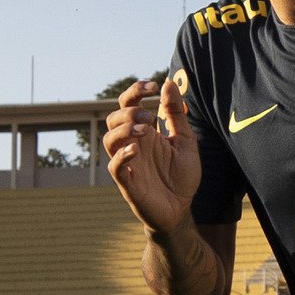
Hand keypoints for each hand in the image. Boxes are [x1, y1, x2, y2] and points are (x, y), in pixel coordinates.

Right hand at [105, 78, 202, 237]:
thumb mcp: (185, 141)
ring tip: (146, 131)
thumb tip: (168, 84)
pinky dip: (122, 156)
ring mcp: (128, 164)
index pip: (128, 104)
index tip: (153, 85)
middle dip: (129, 112)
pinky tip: (136, 150)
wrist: (181, 211)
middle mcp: (132, 145)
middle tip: (150, 118)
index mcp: (145, 132)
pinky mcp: (128, 184)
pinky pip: (115, 167)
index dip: (135, 91)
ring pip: (109, 139)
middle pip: (113, 119)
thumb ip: (176, 114)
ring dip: (124, 130)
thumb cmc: (181, 177)